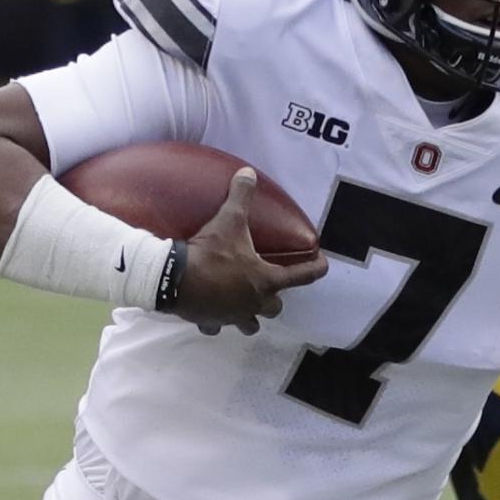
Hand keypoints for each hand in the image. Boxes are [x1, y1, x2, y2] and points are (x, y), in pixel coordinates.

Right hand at [166, 166, 323, 335]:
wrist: (175, 280)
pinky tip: (212, 312)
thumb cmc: (211, 253)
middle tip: (269, 286)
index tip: (323, 264)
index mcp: (266, 280)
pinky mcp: (212, 322)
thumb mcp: (228, 221)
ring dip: (250, 316)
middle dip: (274, 298)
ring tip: (243, 304)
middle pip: (275, 308)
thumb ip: (241, 197)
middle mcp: (254, 303)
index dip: (316, 269)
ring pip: (251, 325)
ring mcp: (234, 317)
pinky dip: (217, 320)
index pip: (302, 276)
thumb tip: (248, 173)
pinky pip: (218, 326)